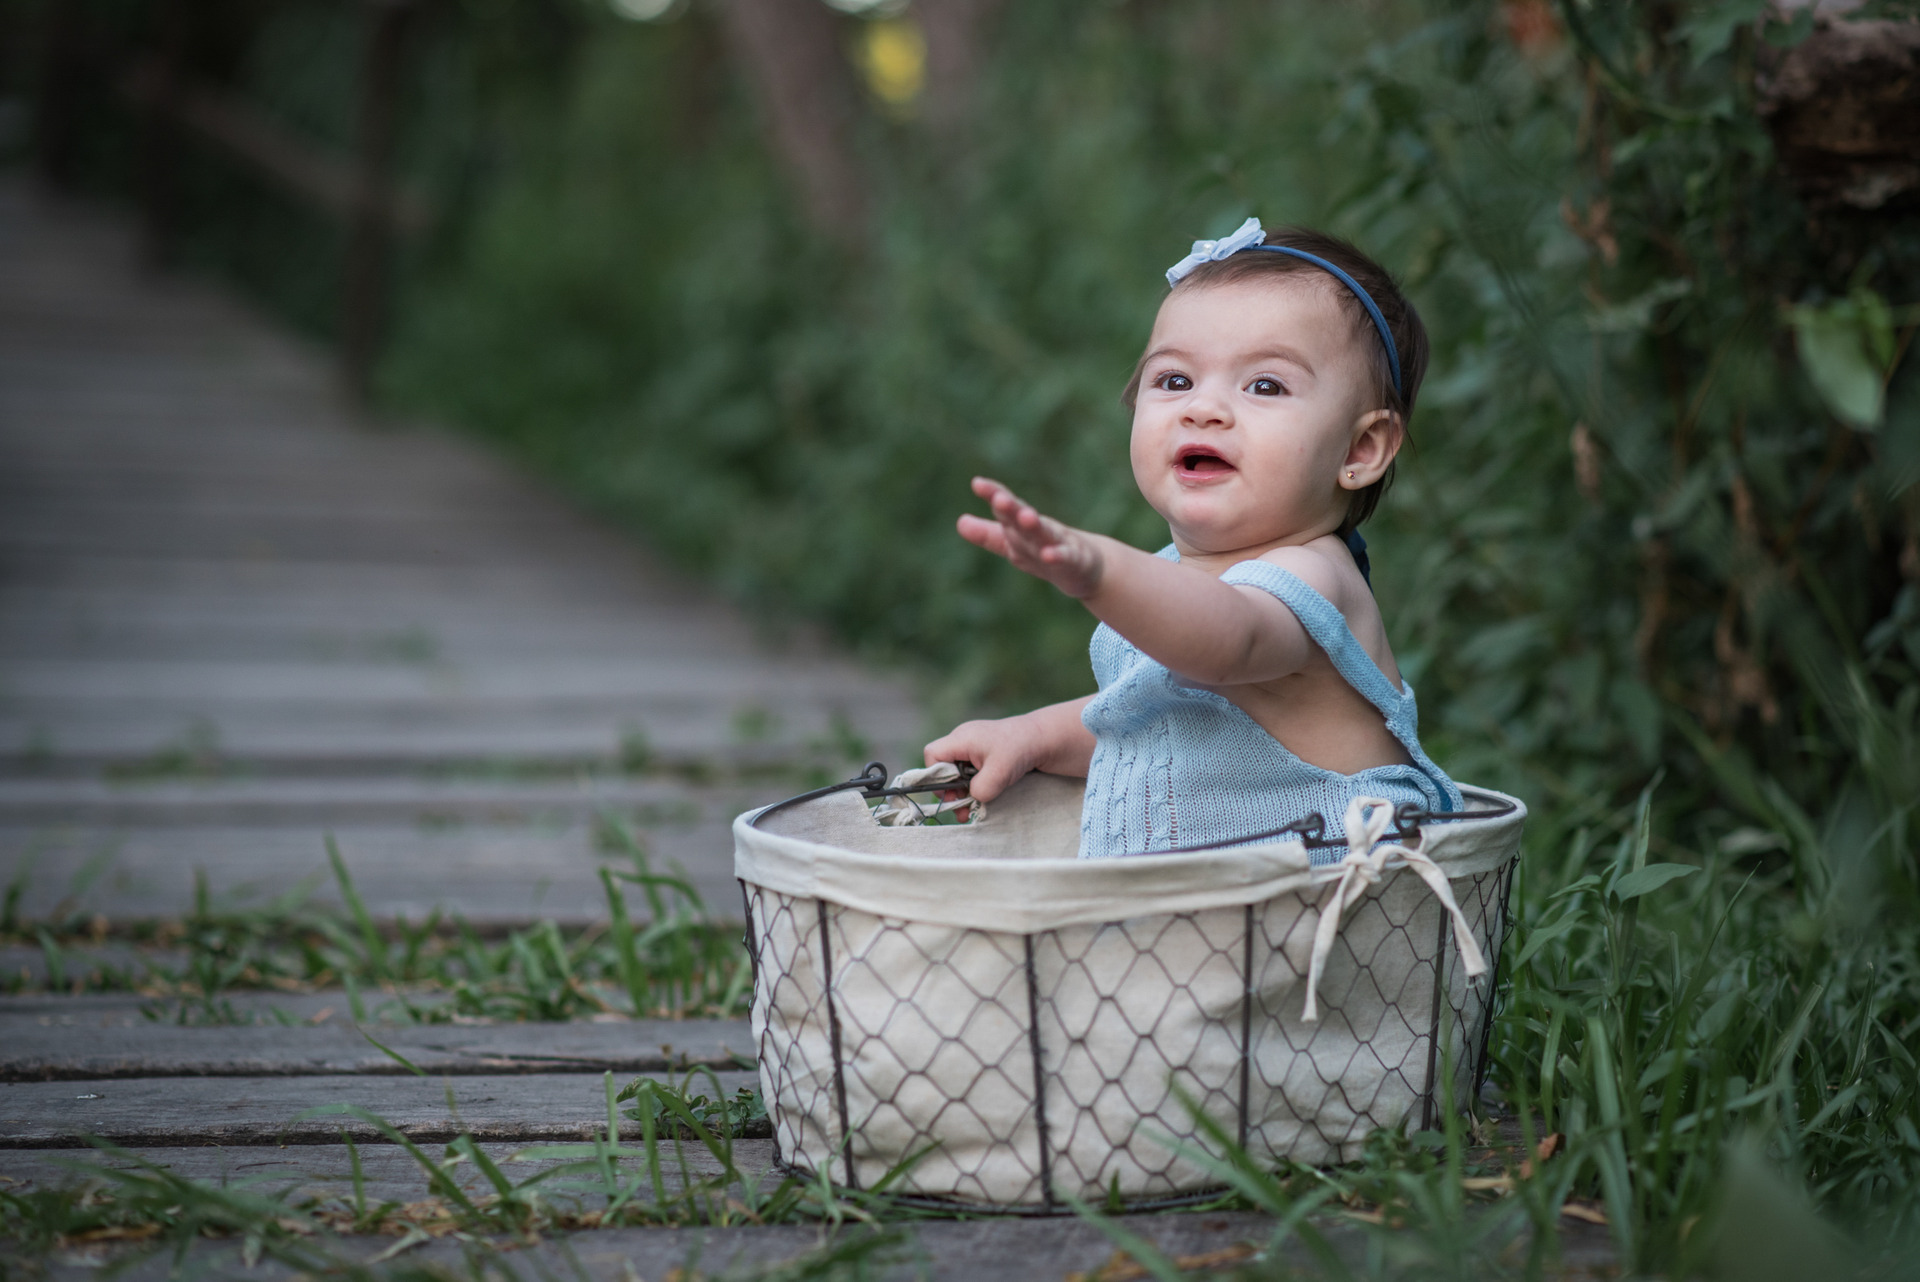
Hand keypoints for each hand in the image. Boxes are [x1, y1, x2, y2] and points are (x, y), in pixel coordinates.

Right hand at [923, 715, 1038, 805]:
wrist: (1044, 740)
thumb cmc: (1021, 749)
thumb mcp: (999, 772)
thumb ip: (981, 788)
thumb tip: (973, 798)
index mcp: (962, 739)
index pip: (932, 754)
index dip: (935, 775)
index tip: (950, 792)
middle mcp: (964, 740)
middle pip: (943, 766)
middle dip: (950, 789)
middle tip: (962, 807)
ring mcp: (974, 747)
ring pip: (957, 771)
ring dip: (963, 791)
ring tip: (972, 808)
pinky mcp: (984, 755)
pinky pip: (970, 772)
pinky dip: (974, 785)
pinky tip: (984, 797)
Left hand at [957, 477, 1104, 598]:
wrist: (1085, 568)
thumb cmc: (1044, 551)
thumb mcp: (1014, 545)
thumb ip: (988, 535)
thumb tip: (960, 523)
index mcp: (1021, 526)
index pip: (1006, 508)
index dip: (994, 495)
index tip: (977, 483)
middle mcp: (1039, 530)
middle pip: (1022, 517)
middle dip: (1012, 508)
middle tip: (999, 499)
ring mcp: (1059, 543)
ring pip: (1045, 533)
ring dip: (1035, 525)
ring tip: (1026, 517)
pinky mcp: (1075, 560)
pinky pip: (1066, 557)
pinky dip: (1058, 556)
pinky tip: (1048, 555)